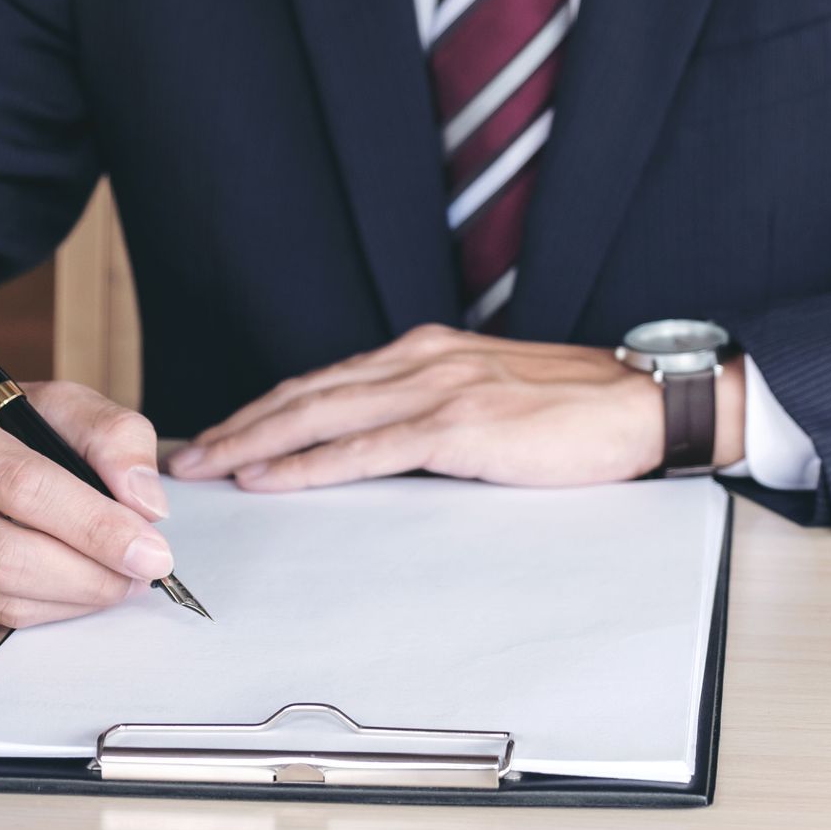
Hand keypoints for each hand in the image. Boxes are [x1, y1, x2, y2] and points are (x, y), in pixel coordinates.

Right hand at [0, 381, 175, 632]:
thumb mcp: (55, 402)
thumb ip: (113, 438)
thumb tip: (147, 507)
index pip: (23, 488)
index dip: (96, 527)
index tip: (152, 552)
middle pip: (6, 555)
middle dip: (90, 575)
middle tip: (141, 575)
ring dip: (72, 599)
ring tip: (115, 581)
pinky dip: (38, 609)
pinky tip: (66, 589)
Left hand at [166, 324, 745, 491]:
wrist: (643, 404)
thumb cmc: (578, 408)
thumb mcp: (493, 393)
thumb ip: (436, 406)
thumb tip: (386, 442)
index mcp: (429, 351)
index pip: (328, 380)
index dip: (267, 407)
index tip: (222, 431)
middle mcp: (423, 360)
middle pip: (308, 393)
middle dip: (239, 425)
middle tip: (187, 454)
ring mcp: (438, 389)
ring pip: (321, 415)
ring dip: (254, 443)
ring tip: (207, 468)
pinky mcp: (458, 426)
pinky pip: (365, 450)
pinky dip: (308, 464)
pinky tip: (272, 478)